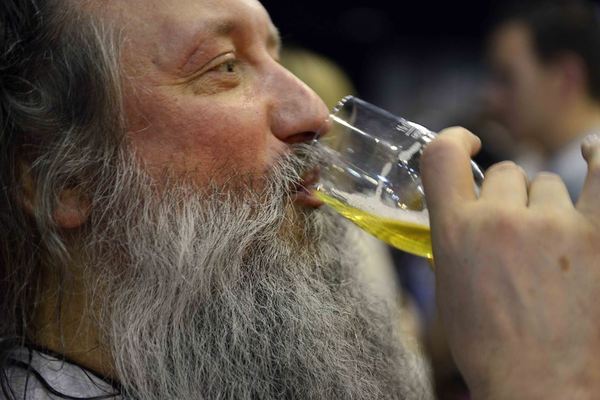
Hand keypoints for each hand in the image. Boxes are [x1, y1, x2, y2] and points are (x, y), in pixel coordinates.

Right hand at [421, 128, 599, 399]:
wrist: (543, 388)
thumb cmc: (493, 348)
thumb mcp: (450, 291)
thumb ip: (455, 241)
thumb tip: (471, 214)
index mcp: (456, 233)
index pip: (440, 156)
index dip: (452, 140)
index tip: (466, 144)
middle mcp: (501, 220)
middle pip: (507, 173)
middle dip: (508, 197)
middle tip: (516, 234)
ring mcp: (554, 225)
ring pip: (548, 183)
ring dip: (547, 206)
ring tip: (552, 246)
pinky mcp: (598, 235)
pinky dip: (598, 159)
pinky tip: (593, 153)